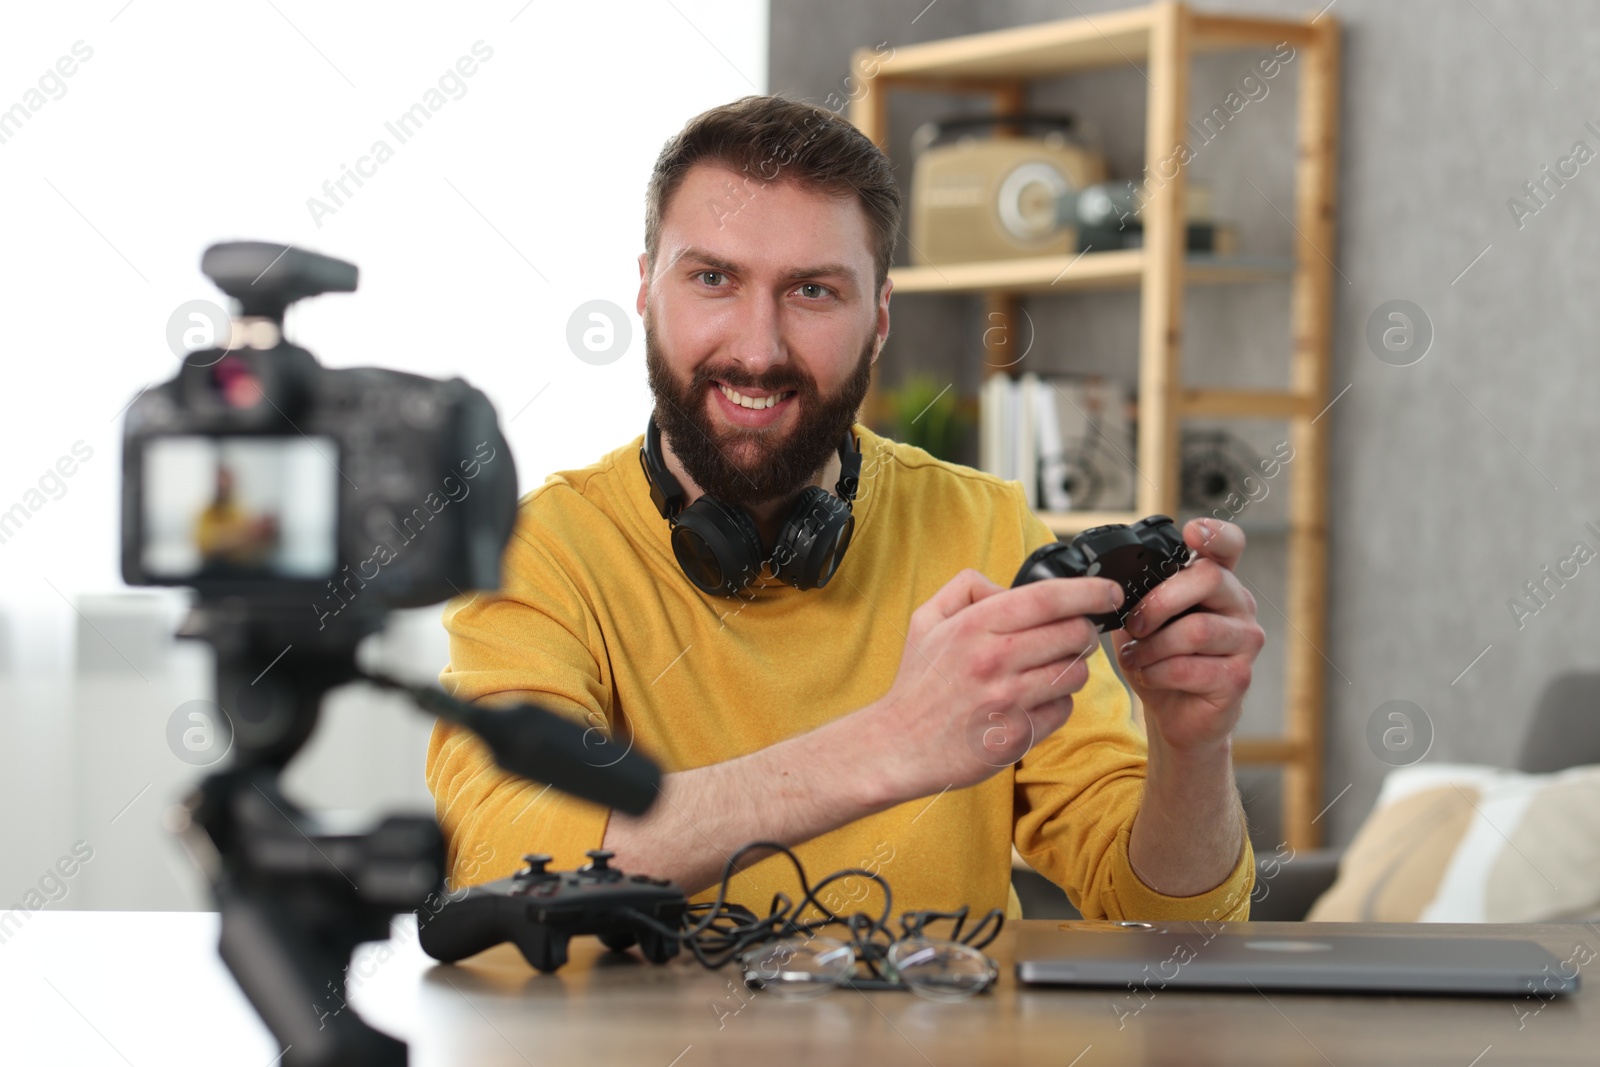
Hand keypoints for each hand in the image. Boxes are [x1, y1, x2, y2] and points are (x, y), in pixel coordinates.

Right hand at [866, 568, 1123, 800]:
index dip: (1090, 591)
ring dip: (1071, 669)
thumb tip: (1009, 589)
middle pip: (1074, 634)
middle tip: (1073, 635)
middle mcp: (994, 660)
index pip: (1049, 598)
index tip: (1110, 591)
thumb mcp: (927, 619)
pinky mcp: (1018, 735)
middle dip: (1084, 631)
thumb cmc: (918, 682)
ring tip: (1046, 671)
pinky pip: (1064, 710)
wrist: (898, 745)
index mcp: (974, 626)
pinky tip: (1033, 701)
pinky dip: (1057, 703)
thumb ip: (967, 587)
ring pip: (1075, 673)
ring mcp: (1008, 700)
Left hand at [1109, 519, 1264, 752]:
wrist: (1174, 714)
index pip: (1229, 545)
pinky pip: (1192, 668)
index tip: (1192, 531)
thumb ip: (1137, 594)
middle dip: (1159, 601)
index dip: (1215, 533)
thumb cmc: (1160, 659)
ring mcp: (1245, 641)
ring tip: (1135, 656)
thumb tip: (1110, 581)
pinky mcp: (1238, 677)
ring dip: (1153, 646)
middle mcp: (1239, 605)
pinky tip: (1148, 675)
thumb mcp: (1141, 619)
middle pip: (1209, 579)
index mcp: (1216, 582)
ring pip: (1197, 629)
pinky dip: (1158, 672)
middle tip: (1134, 625)